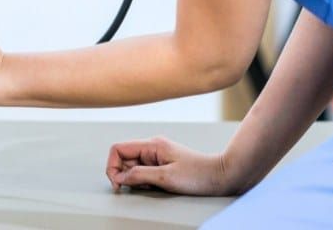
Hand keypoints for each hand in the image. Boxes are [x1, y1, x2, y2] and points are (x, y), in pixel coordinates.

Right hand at [106, 136, 236, 195]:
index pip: (118, 149)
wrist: (220, 176)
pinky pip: (144, 172)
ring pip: (133, 167)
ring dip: (136, 179)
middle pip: (124, 158)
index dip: (112, 166)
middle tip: (138, 187)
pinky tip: (156, 186)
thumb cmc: (197, 175)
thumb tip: (118, 178)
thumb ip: (139, 175)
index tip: (118, 183)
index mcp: (151, 145)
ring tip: (153, 186)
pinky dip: (144, 181)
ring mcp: (157, 155)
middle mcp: (152, 147)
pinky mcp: (162, 164)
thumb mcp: (165, 178)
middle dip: (125, 175)